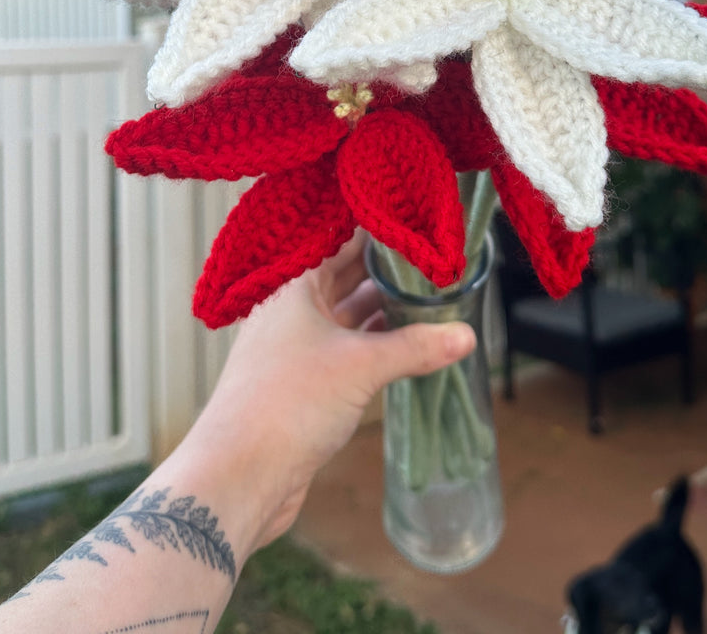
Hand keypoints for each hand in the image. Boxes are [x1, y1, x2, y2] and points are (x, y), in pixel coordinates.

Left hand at [183, 233, 475, 548]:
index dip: (378, 237)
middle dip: (386, 276)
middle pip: (345, 281)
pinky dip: (372, 348)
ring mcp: (294, 350)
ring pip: (346, 319)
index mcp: (294, 288)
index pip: (340, 245)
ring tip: (428, 304)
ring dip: (382, 314)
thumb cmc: (288, 402)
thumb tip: (466, 334)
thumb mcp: (361, 366)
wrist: (240, 475)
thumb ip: (415, 346)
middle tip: (432, 268)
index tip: (417, 231)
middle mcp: (291, 312)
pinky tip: (405, 350)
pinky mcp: (301, 385)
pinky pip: (344, 354)